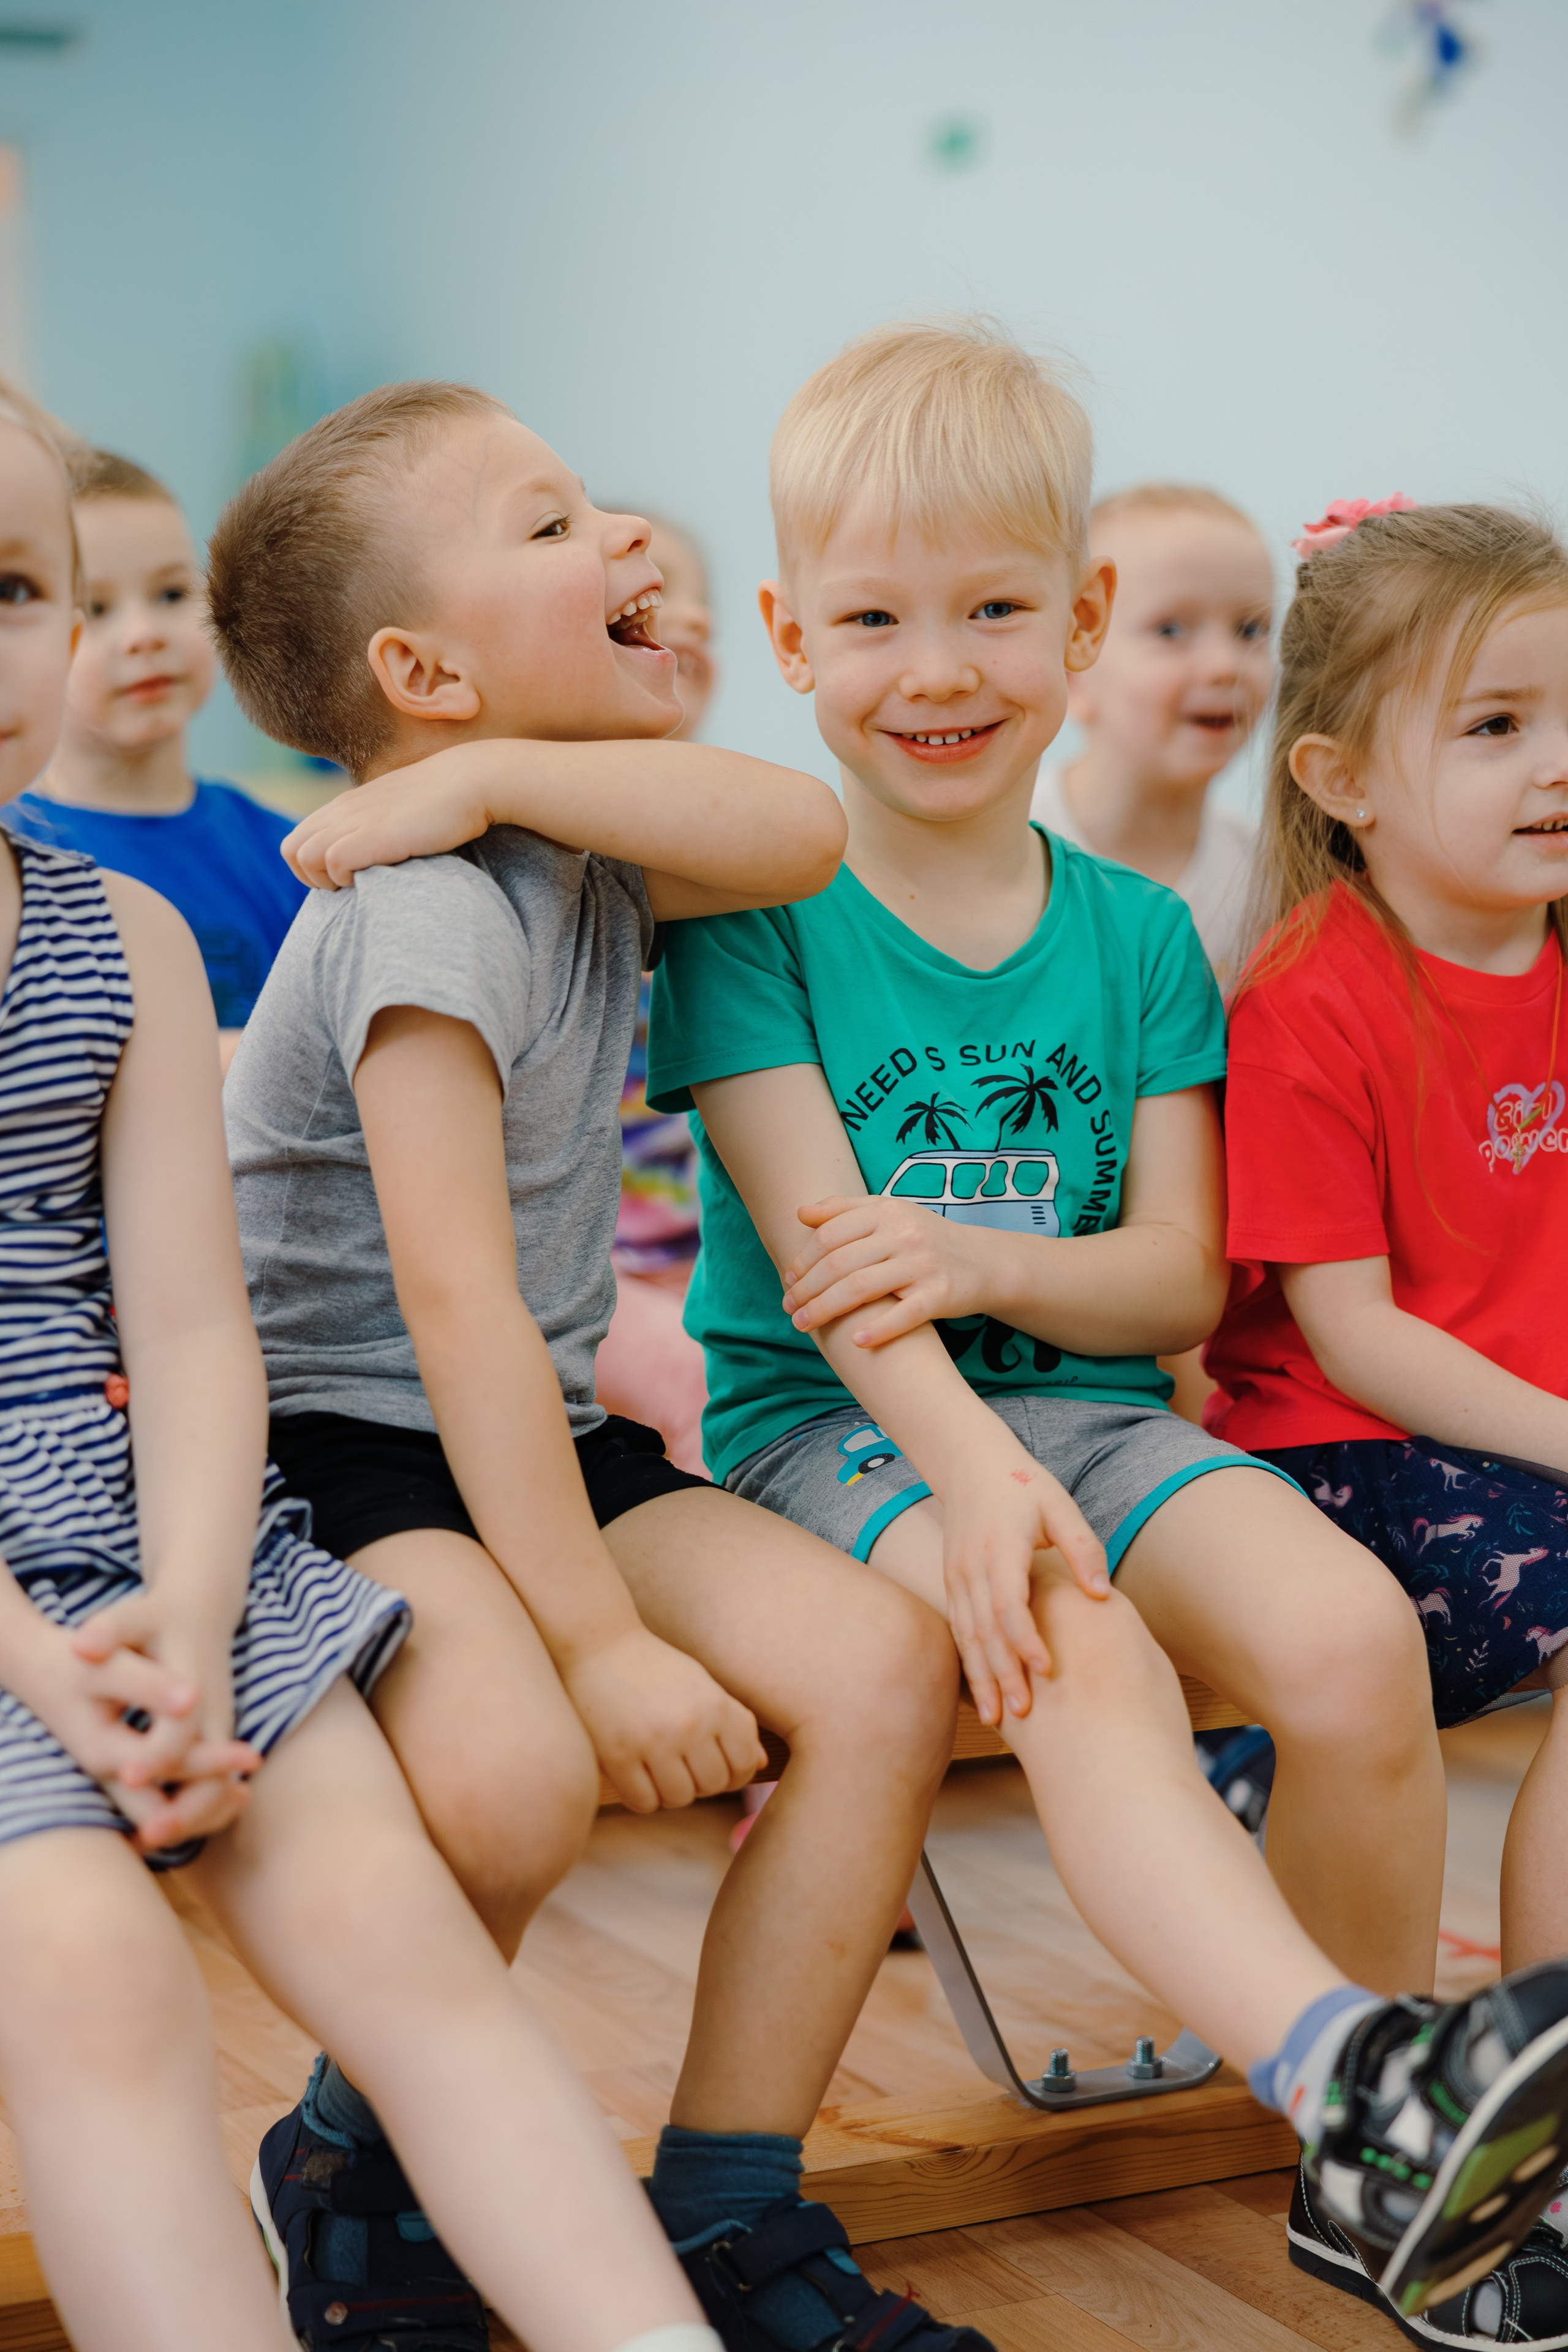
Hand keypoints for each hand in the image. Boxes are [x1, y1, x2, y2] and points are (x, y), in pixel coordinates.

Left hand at [69, 1593, 261, 1849]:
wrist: (201, 1610)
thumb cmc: (159, 1616)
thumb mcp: (133, 1616)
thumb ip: (109, 1631)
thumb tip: (80, 1648)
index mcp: (194, 1686)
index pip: (182, 1733)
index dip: (158, 1756)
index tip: (128, 1776)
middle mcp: (213, 1716)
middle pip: (214, 1776)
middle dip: (186, 1811)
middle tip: (145, 1837)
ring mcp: (217, 1733)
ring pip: (218, 1791)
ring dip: (190, 1820)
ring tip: (144, 1842)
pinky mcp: (212, 1743)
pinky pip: (213, 1789)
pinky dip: (193, 1815)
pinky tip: (152, 1831)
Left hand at [282, 741, 502, 889]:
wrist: (472, 781)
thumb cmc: (445, 801)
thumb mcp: (399, 811)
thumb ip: (378, 825)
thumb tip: (376, 850)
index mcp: (346, 804)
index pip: (298, 840)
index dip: (311, 867)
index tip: (343, 879)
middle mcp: (343, 810)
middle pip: (292, 850)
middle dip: (311, 878)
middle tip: (347, 888)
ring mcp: (356, 820)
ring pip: (305, 857)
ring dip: (326, 881)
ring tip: (360, 886)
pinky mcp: (374, 834)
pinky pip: (333, 863)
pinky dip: (346, 879)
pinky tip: (374, 879)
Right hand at [562, 1626, 766, 1813]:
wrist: (600, 1643)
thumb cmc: (656, 1666)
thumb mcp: (702, 1685)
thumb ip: (734, 1723)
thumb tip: (761, 1764)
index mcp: (716, 1706)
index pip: (746, 1764)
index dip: (735, 1773)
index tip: (716, 1764)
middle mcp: (690, 1726)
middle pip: (713, 1785)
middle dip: (701, 1782)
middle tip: (683, 1765)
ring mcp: (654, 1742)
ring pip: (679, 1799)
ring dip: (671, 1791)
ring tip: (659, 1769)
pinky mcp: (618, 1756)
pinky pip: (643, 1803)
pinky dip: (643, 1797)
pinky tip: (637, 1776)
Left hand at [782, 1194, 986, 1345]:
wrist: (983, 1261)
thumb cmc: (925, 1239)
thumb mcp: (890, 1214)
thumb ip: (845, 1210)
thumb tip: (800, 1213)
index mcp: (886, 1211)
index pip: (830, 1235)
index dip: (803, 1259)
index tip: (788, 1279)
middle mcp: (904, 1234)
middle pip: (839, 1264)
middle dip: (807, 1289)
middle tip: (789, 1307)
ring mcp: (922, 1264)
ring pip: (860, 1288)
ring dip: (825, 1310)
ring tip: (803, 1324)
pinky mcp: (940, 1295)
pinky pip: (903, 1316)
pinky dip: (877, 1330)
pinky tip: (855, 1342)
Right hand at [938, 1435, 1109, 1724]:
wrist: (969, 1462)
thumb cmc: (1022, 1484)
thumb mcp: (1060, 1506)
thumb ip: (1081, 1548)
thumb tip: (1102, 1596)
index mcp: (1000, 1547)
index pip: (1008, 1603)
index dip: (1025, 1640)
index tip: (1047, 1670)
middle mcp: (972, 1567)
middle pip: (984, 1630)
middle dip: (1002, 1673)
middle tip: (1024, 1714)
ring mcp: (957, 1577)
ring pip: (967, 1636)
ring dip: (982, 1677)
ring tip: (1000, 1718)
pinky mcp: (952, 1584)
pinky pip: (959, 1630)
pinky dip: (970, 1663)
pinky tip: (982, 1693)